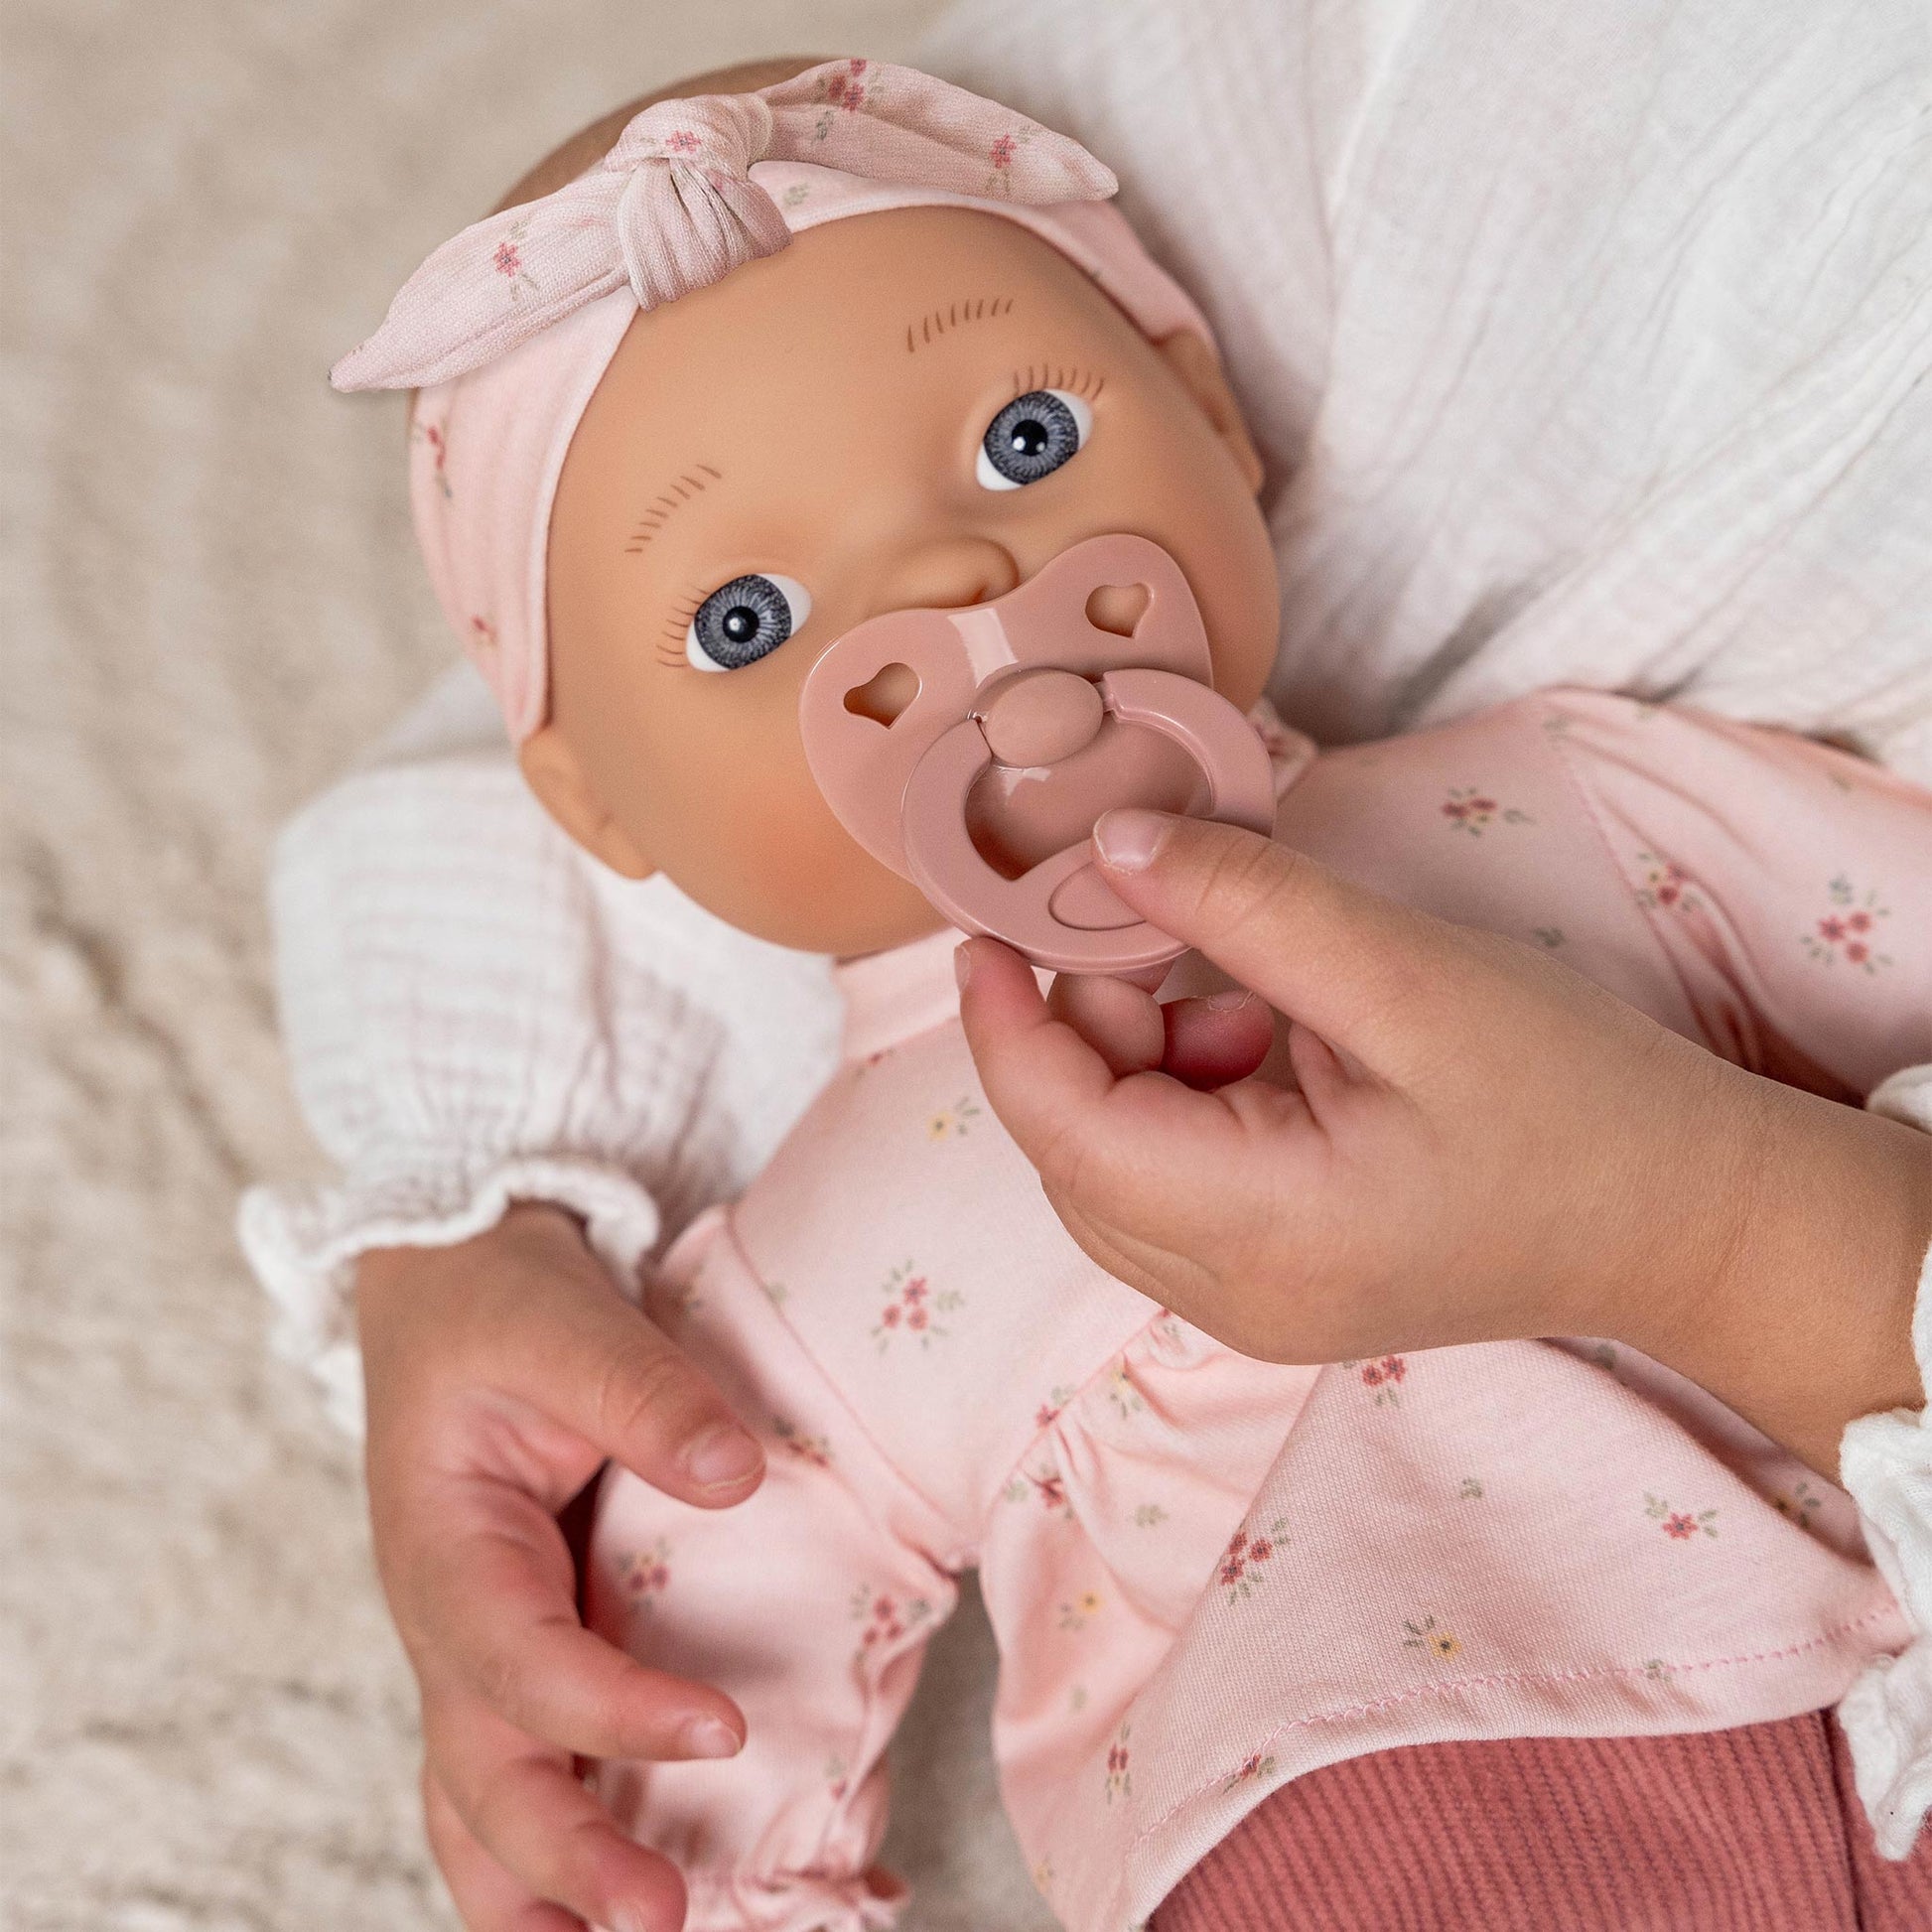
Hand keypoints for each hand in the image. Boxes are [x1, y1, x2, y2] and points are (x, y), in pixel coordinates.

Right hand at [357, 1203, 766, 1931]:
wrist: (451, 1287)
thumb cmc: (499, 1303)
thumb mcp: (564, 1318)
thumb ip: (645, 1393)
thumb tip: (739, 1474)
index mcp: (443, 1545)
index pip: (515, 1659)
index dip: (610, 1711)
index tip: (719, 1728)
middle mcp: (448, 1617)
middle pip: (481, 1769)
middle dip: (562, 1858)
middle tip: (659, 1922)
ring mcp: (478, 1642)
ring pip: (477, 1796)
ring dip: (539, 1883)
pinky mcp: (521, 1642)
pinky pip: (523, 1759)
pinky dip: (551, 1842)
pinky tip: (612, 1895)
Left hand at [959, 809, 1931, 1473]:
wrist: (1687, 1219)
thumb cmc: (1575, 1098)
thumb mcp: (1407, 975)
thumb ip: (1246, 909)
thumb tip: (1114, 848)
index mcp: (1264, 1236)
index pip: (1065, 1135)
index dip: (1005, 1028)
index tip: (987, 930)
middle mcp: (1237, 1301)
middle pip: (1076, 1160)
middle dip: (1084, 1038)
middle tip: (1154, 942)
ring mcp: (1257, 1310)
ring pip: (1115, 1177)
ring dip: (1138, 1068)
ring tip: (1244, 1004)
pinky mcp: (1282, 1287)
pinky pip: (1174, 1192)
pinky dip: (1184, 1103)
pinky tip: (1268, 1052)